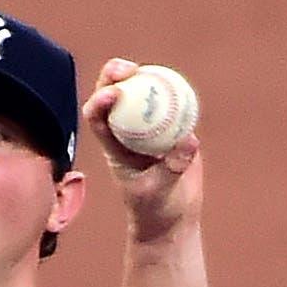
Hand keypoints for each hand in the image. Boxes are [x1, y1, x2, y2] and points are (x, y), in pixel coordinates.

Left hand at [80, 58, 203, 240]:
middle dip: (114, 76)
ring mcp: (148, 127)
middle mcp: (126, 131)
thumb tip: (189, 140)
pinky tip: (180, 85)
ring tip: (153, 69)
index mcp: (113, 146)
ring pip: (140, 95)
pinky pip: (170, 105)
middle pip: (114, 96)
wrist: (172, 217)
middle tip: (128, 68)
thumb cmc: (155, 210)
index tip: (112, 93)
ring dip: (144, 76)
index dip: (99, 101)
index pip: (97, 119)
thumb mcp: (159, 192)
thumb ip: (172, 167)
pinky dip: (174, 93)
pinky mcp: (171, 128)